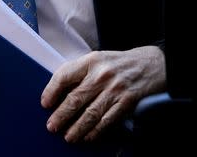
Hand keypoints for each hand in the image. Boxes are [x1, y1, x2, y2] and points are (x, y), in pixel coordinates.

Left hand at [41, 45, 165, 142]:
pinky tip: (88, 136)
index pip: (65, 75)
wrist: (151, 64)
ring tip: (68, 136)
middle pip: (76, 98)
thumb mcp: (97, 60)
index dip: (52, 90)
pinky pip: (108, 120)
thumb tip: (59, 92)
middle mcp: (101, 74)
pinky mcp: (127, 102)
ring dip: (77, 127)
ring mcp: (115, 89)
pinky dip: (96, 130)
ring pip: (91, 113)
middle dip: (61, 115)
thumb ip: (80, 73)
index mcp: (90, 61)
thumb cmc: (119, 63)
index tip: (45, 103)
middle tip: (52, 126)